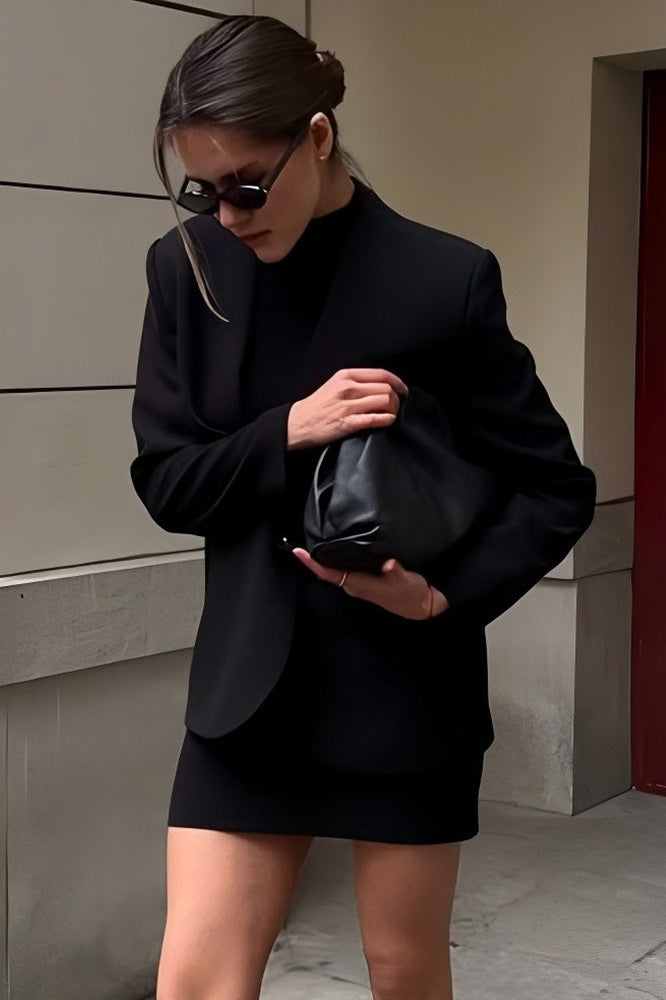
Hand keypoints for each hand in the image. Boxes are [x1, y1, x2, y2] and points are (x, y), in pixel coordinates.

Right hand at [287, 368, 407, 449]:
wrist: (298, 423)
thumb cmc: (317, 406)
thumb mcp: (334, 384)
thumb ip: (355, 382)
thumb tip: (380, 385)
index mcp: (346, 376)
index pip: (381, 374)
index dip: (398, 382)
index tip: (403, 390)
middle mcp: (348, 388)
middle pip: (386, 388)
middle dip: (397, 399)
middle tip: (396, 407)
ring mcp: (347, 405)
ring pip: (384, 402)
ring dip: (394, 410)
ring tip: (391, 415)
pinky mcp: (347, 423)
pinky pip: (375, 419)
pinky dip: (386, 420)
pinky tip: (387, 422)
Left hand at [291, 549, 448, 619]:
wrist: (421, 605)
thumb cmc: (411, 594)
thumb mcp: (405, 581)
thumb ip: (397, 572)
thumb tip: (389, 564)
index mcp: (358, 584)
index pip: (329, 573)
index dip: (313, 563)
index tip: (299, 552)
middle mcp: (354, 584)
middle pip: (327, 571)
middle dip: (313, 558)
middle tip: (301, 540)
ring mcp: (359, 583)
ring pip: (335, 569)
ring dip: (324, 558)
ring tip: (315, 541)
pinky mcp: (365, 580)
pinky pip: (344, 568)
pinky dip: (336, 558)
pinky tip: (337, 547)